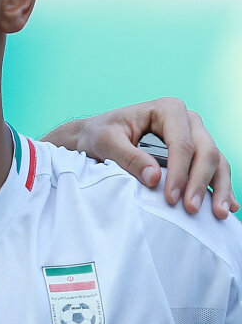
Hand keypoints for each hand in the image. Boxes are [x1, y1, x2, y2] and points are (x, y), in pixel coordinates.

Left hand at [43, 97, 236, 218]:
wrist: (94, 135)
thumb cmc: (99, 134)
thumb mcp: (105, 142)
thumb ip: (128, 157)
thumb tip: (155, 178)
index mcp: (167, 110)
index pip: (182, 144)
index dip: (180, 173)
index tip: (171, 198)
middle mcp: (187, 120)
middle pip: (206, 152)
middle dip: (200, 182)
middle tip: (191, 209)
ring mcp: (195, 135)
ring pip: (217, 161)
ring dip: (220, 188)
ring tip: (219, 213)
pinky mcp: (196, 151)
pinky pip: (215, 169)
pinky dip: (220, 187)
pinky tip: (228, 206)